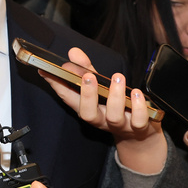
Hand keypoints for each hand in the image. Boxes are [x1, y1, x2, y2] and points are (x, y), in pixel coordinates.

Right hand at [42, 48, 165, 173]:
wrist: (140, 135)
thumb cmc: (117, 107)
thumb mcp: (101, 88)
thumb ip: (87, 69)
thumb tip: (74, 52)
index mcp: (88, 109)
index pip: (68, 98)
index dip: (56, 85)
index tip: (47, 71)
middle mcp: (101, 119)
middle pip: (88, 113)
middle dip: (87, 95)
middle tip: (88, 76)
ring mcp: (120, 125)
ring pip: (113, 116)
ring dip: (115, 96)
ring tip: (117, 77)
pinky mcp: (139, 127)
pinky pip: (138, 120)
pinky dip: (137, 106)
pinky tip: (135, 92)